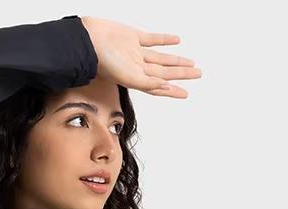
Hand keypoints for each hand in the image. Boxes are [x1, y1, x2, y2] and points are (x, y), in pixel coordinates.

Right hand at [79, 16, 200, 97]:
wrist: (90, 40)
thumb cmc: (102, 62)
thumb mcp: (127, 77)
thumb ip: (147, 83)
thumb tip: (167, 86)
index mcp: (136, 79)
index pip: (159, 87)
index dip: (172, 91)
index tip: (185, 94)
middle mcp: (137, 67)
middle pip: (164, 72)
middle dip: (181, 74)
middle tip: (197, 74)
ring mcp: (135, 52)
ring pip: (161, 57)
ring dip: (175, 60)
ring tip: (190, 63)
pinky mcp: (133, 37)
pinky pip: (153, 39)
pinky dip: (165, 40)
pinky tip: (176, 41)